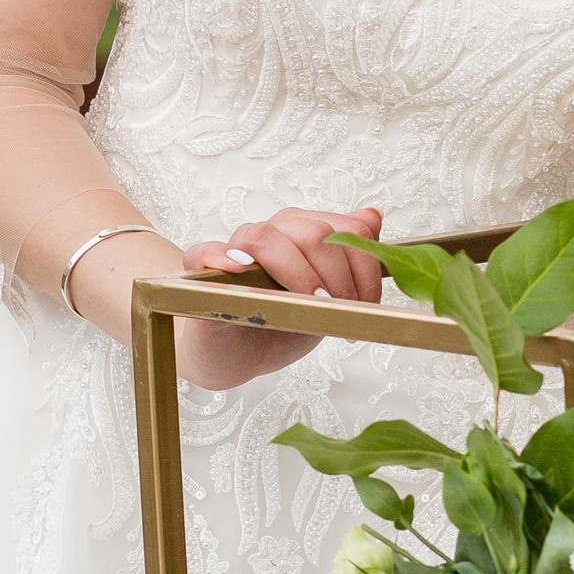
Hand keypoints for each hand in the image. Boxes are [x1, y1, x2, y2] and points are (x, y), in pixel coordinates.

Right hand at [173, 203, 386, 387]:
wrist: (237, 355)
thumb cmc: (280, 322)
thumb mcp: (327, 296)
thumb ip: (350, 258)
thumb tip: (372, 217)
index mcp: (302, 232)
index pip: (343, 228)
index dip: (363, 266)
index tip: (366, 303)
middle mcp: (270, 234)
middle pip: (313, 233)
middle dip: (338, 276)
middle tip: (340, 310)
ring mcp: (234, 252)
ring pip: (265, 237)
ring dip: (296, 273)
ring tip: (310, 303)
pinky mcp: (201, 276)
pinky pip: (204, 252)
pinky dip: (221, 255)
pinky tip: (240, 269)